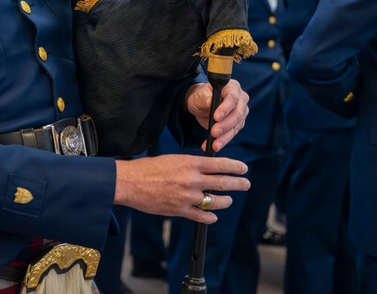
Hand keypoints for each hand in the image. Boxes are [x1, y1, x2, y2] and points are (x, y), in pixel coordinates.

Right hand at [114, 154, 249, 221]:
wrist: (130, 182)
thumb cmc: (148, 168)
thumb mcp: (172, 159)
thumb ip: (190, 164)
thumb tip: (206, 168)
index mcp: (190, 163)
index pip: (220, 164)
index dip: (235, 167)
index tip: (243, 168)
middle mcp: (191, 179)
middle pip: (223, 182)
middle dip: (239, 184)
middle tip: (246, 183)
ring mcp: (187, 196)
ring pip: (215, 201)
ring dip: (226, 201)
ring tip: (229, 200)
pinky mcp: (180, 210)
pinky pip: (202, 216)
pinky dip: (210, 217)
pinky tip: (213, 216)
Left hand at [184, 79, 248, 152]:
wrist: (201, 105)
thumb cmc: (201, 97)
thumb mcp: (199, 96)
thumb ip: (205, 99)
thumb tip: (210, 103)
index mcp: (232, 87)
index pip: (232, 98)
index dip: (225, 108)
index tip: (216, 117)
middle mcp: (240, 100)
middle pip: (237, 114)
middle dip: (225, 125)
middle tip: (213, 132)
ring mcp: (241, 113)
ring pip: (236, 126)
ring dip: (225, 137)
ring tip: (214, 144)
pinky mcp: (238, 124)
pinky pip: (232, 134)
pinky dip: (223, 141)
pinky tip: (214, 146)